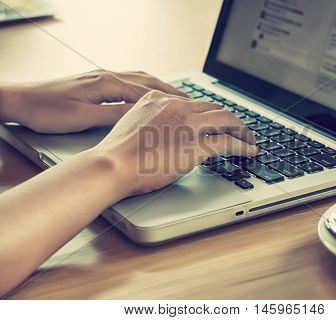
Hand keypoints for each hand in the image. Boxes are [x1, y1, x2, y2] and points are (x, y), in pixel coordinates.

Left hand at [0, 69, 186, 132]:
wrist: (21, 100)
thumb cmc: (48, 111)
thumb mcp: (83, 117)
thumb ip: (114, 114)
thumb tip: (142, 113)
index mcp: (107, 84)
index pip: (147, 91)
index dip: (170, 100)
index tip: (188, 107)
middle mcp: (108, 76)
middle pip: (148, 81)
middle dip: (172, 92)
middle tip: (192, 102)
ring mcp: (103, 76)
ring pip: (141, 79)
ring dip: (161, 87)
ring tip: (178, 98)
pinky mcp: (97, 81)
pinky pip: (130, 81)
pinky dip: (146, 87)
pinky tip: (150, 93)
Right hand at [92, 90, 257, 196]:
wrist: (112, 165)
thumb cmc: (117, 152)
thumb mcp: (133, 123)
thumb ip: (153, 121)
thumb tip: (166, 131)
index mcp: (160, 99)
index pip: (194, 102)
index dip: (210, 113)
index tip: (216, 121)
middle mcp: (177, 106)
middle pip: (214, 107)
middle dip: (230, 118)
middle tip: (238, 128)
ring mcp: (188, 125)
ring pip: (226, 120)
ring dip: (242, 130)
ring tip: (249, 138)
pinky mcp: (195, 145)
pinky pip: (228, 142)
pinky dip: (243, 146)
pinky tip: (249, 151)